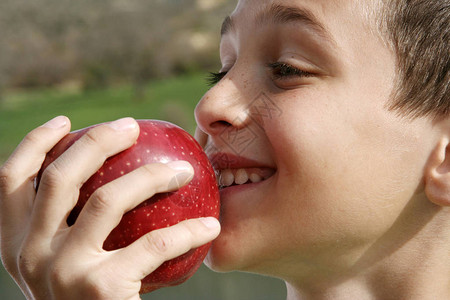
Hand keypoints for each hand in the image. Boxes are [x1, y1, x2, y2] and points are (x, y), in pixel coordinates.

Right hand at [0, 116, 219, 299]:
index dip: (35, 143)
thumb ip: (66, 230)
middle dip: (97, 141)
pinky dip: (188, 232)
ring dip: (152, 176)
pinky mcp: (102, 289)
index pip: (11, 180)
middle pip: (60, 177)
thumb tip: (111, 176)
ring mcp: (64, 271)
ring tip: (184, 170)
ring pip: (108, 199)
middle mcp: (30, 255)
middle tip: (132, 127)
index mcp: (15, 244)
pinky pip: (155, 244)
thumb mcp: (60, 266)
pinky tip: (210, 225)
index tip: (65, 121)